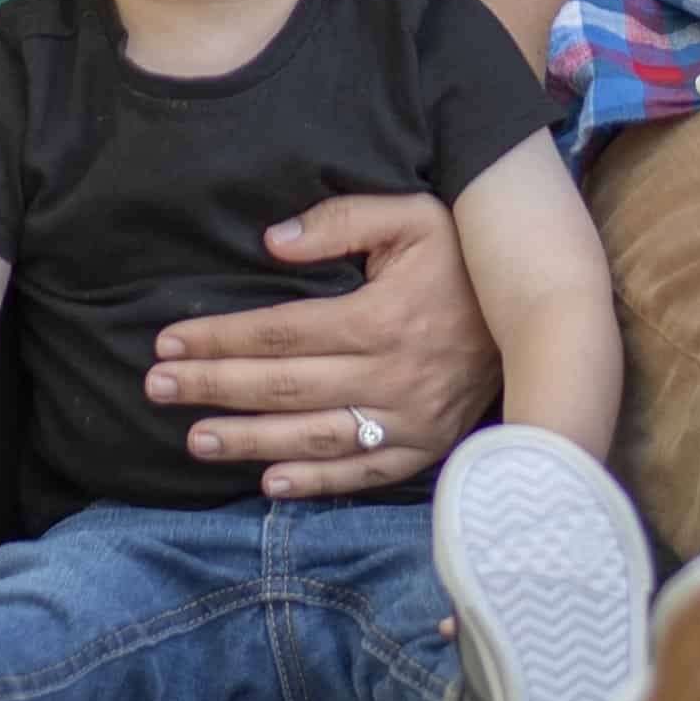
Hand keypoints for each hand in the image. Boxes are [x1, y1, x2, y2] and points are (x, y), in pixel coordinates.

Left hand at [142, 192, 500, 498]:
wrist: (542, 309)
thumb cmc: (464, 257)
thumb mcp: (412, 216)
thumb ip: (342, 221)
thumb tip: (272, 243)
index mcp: (382, 318)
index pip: (282, 332)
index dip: (221, 338)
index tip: (169, 341)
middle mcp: (393, 376)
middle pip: (287, 387)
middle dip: (216, 387)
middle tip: (158, 388)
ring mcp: (413, 420)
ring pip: (317, 437)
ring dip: (251, 440)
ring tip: (196, 438)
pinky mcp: (429, 448)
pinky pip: (366, 475)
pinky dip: (318, 483)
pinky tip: (271, 484)